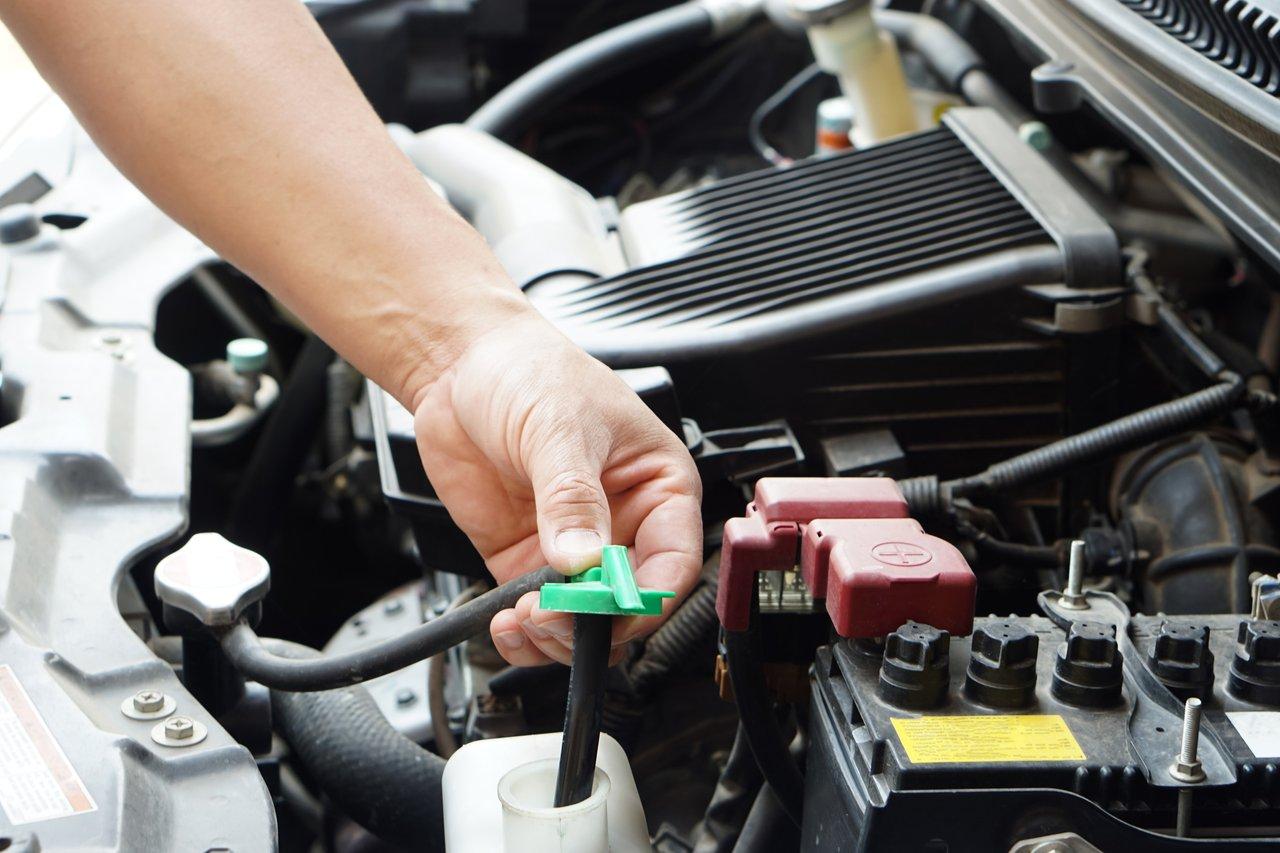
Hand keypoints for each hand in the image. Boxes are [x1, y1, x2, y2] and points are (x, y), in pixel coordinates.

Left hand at [413, 311, 702, 665]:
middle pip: (628, 603)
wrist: (462, 362)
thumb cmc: (531, 369)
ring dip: (557, 634)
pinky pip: (536, 612)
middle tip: (555, 614)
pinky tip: (506, 622)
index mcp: (659, 487)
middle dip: (594, 621)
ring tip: (526, 620)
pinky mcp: (526, 558)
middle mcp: (623, 523)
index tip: (609, 605)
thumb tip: (582, 558)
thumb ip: (570, 495)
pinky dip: (523, 632)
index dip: (647, 595)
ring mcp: (572, 546)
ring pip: (584, 620)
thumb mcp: (558, 425)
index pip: (673, 562)